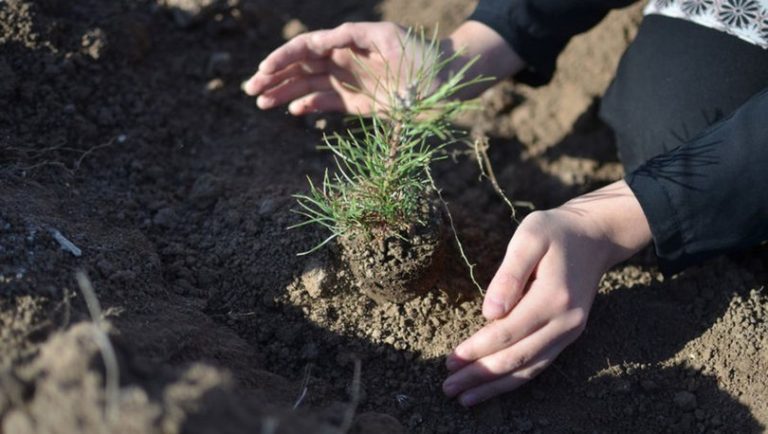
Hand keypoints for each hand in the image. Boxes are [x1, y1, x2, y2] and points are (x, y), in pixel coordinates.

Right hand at [243, 21, 524, 114]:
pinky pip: (327, 103)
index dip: (283, 57)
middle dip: (275, 76)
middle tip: (251, 89)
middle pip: (301, 66)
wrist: (448, 82)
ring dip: (284, 92)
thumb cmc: (422, 56)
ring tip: (261, 102)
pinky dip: (309, 106)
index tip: (265, 69)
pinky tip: (292, 110)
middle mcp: (345, 61)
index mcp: (348, 43)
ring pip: (309, 86)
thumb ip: (353, 36)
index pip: (307, 47)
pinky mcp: (359, 103)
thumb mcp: (389, 39)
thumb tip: (318, 42)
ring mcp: (350, 82)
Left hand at [442, 180, 651, 406]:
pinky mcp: (569, 335)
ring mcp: (570, 332)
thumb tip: (489, 313)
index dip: (477, 349)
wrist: (595, 236)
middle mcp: (566, 322)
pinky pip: (540, 364)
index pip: (508, 332)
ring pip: (530, 369)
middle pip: (517, 358)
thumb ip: (509, 274)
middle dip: (480, 375)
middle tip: (448, 387)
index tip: (450, 361)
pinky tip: (494, 387)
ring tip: (465, 398)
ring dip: (496, 386)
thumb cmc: (555, 232)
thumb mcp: (529, 237)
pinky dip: (516, 379)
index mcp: (553, 298)